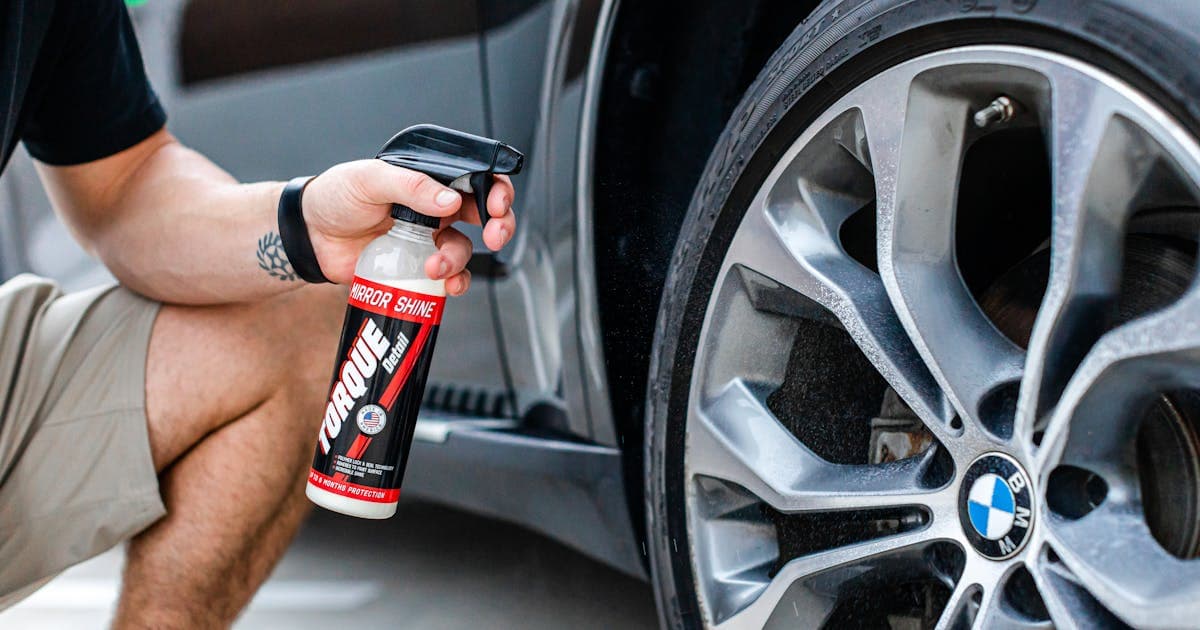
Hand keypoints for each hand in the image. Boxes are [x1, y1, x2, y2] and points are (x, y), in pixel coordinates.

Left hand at [300, 159, 515, 293]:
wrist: (309, 235)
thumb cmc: (336, 197)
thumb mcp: (370, 180)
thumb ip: (410, 185)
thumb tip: (449, 200)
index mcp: (429, 179)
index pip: (476, 177)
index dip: (496, 189)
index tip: (497, 205)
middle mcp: (435, 207)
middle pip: (485, 214)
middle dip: (499, 225)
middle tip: (494, 236)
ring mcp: (428, 238)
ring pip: (464, 249)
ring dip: (459, 260)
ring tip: (435, 266)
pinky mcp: (417, 266)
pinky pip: (447, 277)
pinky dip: (453, 283)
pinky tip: (443, 286)